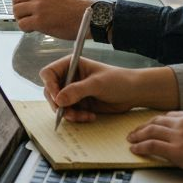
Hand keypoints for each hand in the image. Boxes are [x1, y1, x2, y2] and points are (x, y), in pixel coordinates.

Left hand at [12, 0, 93, 38]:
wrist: (92, 17)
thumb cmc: (79, 7)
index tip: (26, 3)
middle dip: (18, 7)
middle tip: (24, 15)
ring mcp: (39, 6)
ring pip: (16, 10)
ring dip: (20, 18)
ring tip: (28, 23)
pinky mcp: (40, 21)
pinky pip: (22, 24)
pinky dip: (25, 28)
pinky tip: (32, 29)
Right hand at [41, 58, 178, 123]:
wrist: (134, 93)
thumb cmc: (117, 80)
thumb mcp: (96, 84)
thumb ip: (77, 91)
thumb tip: (58, 100)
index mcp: (70, 65)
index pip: (48, 73)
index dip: (50, 86)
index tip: (58, 99)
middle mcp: (69, 77)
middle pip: (51, 91)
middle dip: (59, 104)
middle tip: (68, 113)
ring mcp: (73, 91)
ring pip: (59, 105)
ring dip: (69, 113)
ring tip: (83, 117)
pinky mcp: (79, 103)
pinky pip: (70, 112)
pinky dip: (77, 117)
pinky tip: (90, 116)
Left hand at [127, 110, 182, 182]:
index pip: (169, 115)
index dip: (157, 121)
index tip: (152, 124)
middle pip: (156, 120)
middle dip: (143, 126)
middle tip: (136, 132)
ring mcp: (179, 135)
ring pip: (150, 131)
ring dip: (137, 135)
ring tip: (131, 140)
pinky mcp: (176, 150)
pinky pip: (151, 146)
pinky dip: (140, 147)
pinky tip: (135, 149)